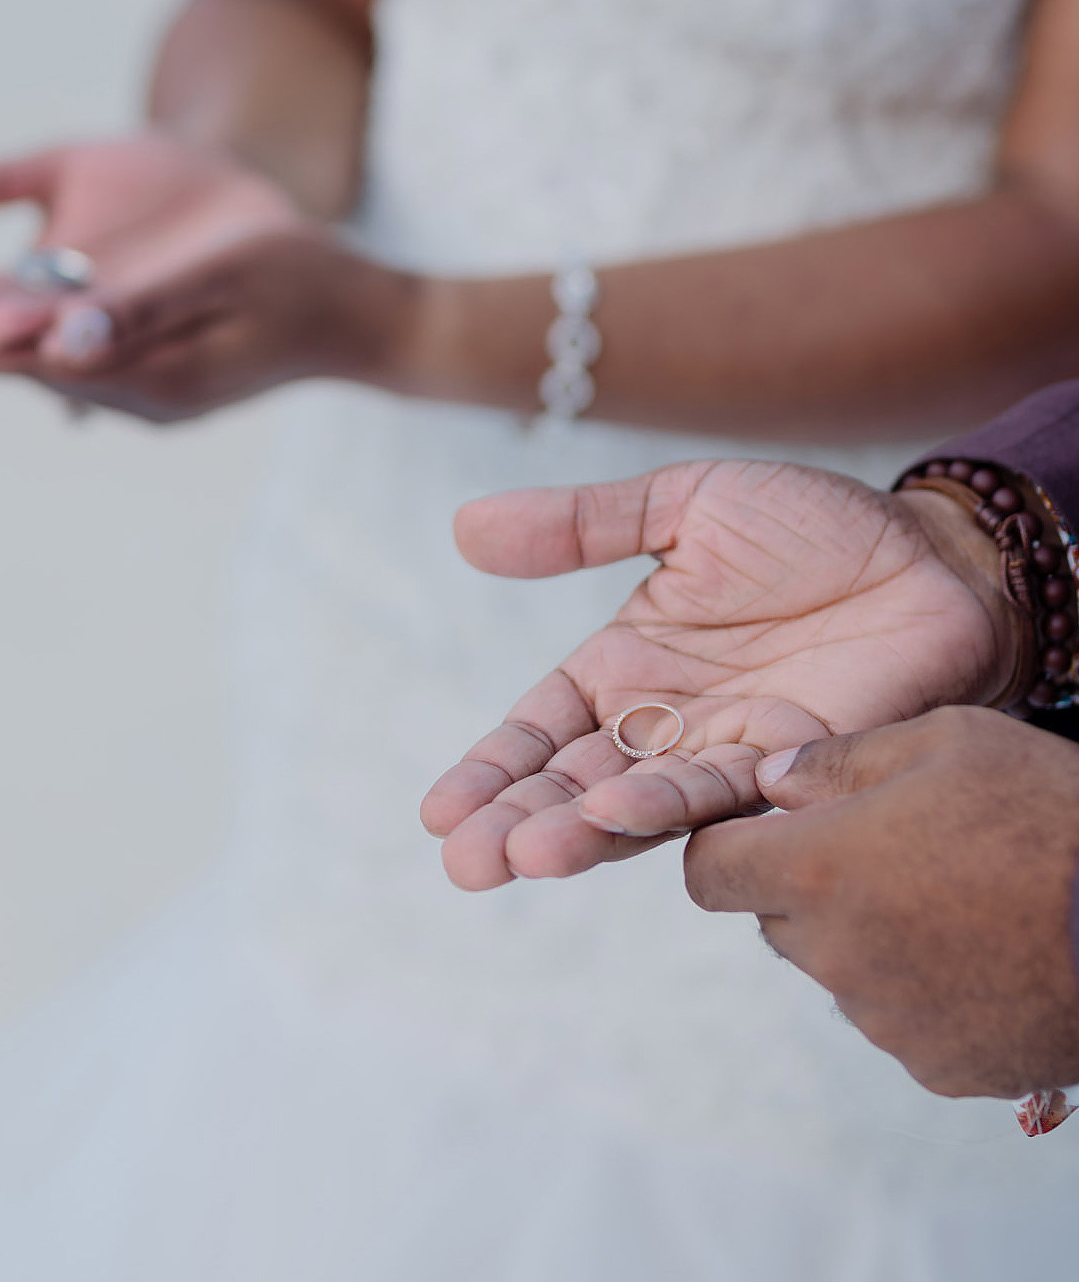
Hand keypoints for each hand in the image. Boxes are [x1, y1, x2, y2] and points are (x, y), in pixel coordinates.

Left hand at [0, 134, 416, 419]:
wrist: (362, 318)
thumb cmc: (302, 278)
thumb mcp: (224, 274)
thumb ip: (140, 310)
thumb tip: (59, 339)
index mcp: (158, 377)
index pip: (42, 361)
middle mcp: (146, 398)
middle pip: (34, 373)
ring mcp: (155, 397)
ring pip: (52, 372)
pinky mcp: (161, 383)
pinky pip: (81, 368)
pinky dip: (32, 351)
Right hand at [422, 460, 1016, 888]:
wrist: (931, 551)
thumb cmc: (812, 526)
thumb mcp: (683, 504)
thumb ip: (581, 525)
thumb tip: (464, 526)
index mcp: (627, 665)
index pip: (540, 731)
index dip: (491, 772)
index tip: (437, 814)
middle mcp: (665, 722)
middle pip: (573, 785)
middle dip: (517, 825)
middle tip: (466, 864)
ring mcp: (725, 749)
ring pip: (637, 804)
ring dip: (579, 831)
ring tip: (525, 855)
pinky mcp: (791, 762)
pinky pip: (719, 792)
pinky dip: (663, 807)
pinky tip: (613, 816)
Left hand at [685, 708, 1078, 1097]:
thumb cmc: (1047, 812)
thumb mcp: (945, 741)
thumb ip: (838, 759)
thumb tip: (771, 780)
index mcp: (818, 871)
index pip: (710, 873)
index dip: (729, 845)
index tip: (767, 828)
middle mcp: (835, 956)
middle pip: (777, 920)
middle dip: (809, 884)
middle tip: (890, 846)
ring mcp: (887, 1022)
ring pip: (841, 968)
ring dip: (869, 935)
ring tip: (956, 894)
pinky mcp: (940, 1068)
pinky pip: (901, 1019)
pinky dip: (923, 987)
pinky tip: (985, 948)